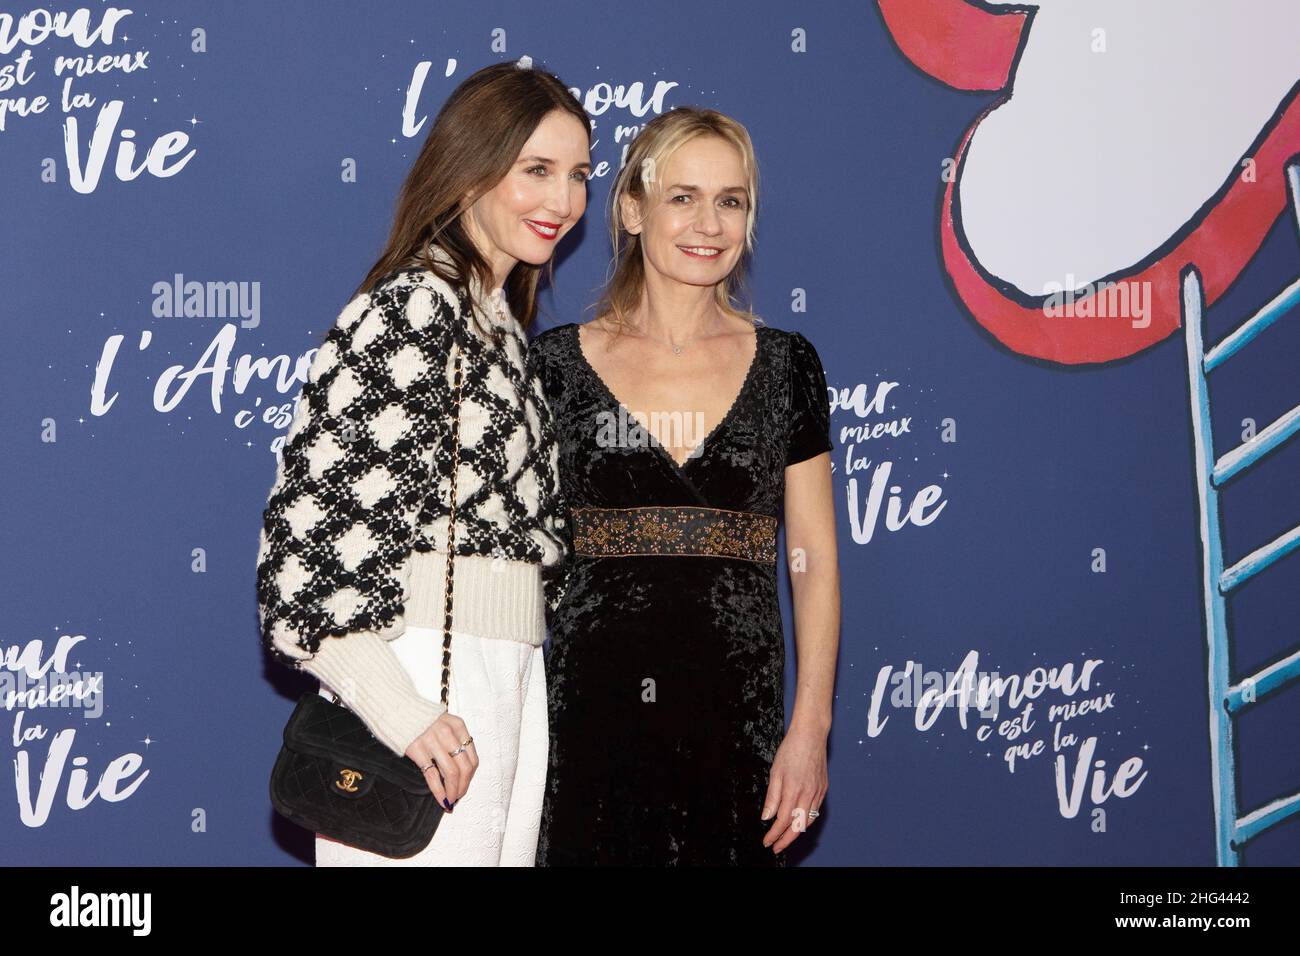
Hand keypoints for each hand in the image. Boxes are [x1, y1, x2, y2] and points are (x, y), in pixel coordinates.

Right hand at [405, 711, 477, 809]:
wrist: (398, 709)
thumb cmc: (422, 719)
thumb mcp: (445, 723)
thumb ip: (454, 742)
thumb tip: (461, 772)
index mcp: (458, 726)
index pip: (472, 757)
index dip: (470, 776)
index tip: (465, 785)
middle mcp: (448, 733)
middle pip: (464, 767)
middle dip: (463, 786)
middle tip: (459, 796)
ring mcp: (433, 741)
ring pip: (451, 773)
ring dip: (453, 791)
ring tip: (450, 800)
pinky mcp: (417, 749)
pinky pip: (432, 775)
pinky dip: (439, 790)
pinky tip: (440, 798)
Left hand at [760, 724, 827, 854]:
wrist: (811, 735)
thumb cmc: (792, 750)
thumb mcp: (775, 772)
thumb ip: (772, 797)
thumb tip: (767, 817)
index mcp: (794, 791)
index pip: (782, 821)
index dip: (774, 834)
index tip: (767, 842)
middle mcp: (808, 795)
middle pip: (798, 827)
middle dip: (786, 840)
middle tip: (776, 847)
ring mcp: (818, 792)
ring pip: (808, 821)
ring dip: (796, 832)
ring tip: (785, 837)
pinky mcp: (823, 789)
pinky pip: (815, 811)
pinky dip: (806, 821)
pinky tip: (798, 821)